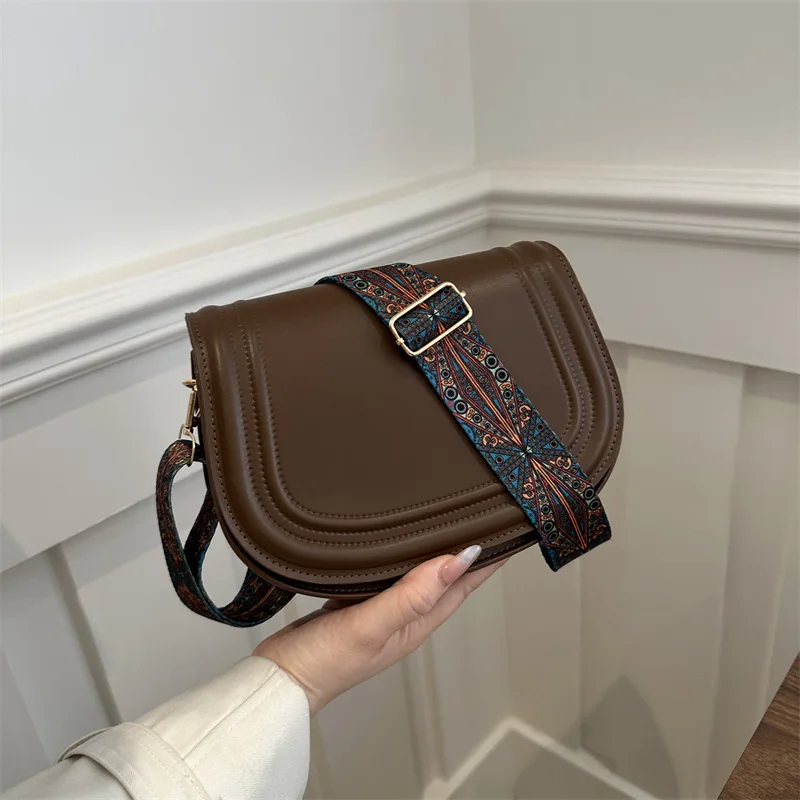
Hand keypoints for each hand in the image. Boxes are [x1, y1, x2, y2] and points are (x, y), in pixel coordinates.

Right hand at [254, 546, 504, 713]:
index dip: (487, 559)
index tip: (508, 531)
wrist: (280, 680)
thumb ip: (413, 595)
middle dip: (470, 552)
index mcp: (417, 624)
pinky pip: (391, 576)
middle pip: (448, 580)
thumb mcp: (371, 626)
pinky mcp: (358, 604)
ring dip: (438, 553)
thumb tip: (457, 561)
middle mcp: (405, 618)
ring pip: (420, 576)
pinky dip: (403, 559)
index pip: (463, 585)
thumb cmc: (323, 662)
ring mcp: (382, 611)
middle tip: (487, 519)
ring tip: (452, 526)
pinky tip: (399, 546)